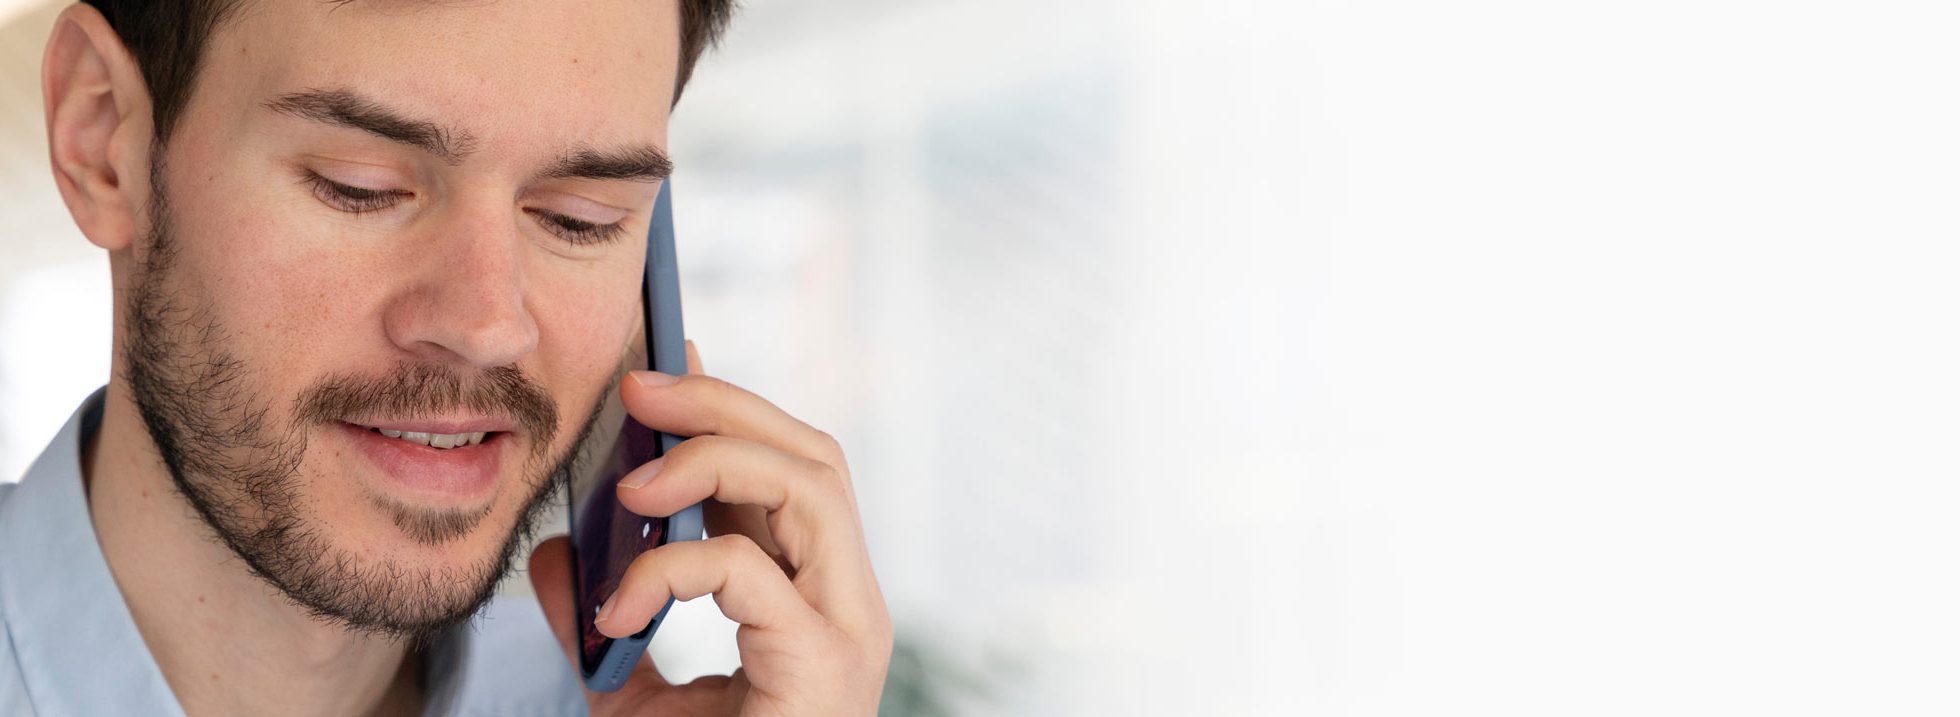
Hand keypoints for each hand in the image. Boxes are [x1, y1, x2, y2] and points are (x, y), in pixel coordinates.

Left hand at [529, 341, 891, 715]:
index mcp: (816, 596)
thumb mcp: (626, 689)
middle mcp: (849, 603)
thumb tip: (555, 550)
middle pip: (815, 456)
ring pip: (812, 487)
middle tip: (636, 387)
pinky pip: (752, 574)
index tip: (662, 366)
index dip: (730, 408)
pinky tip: (617, 606)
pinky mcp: (824, 667)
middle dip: (725, 406)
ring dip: (714, 456)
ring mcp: (848, 633)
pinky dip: (673, 568)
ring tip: (626, 480)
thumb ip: (604, 615)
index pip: (792, 470)